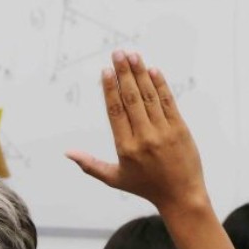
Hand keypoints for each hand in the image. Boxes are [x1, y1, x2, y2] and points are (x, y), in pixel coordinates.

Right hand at [66, 51, 206, 213]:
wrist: (181, 195)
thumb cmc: (145, 187)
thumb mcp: (114, 179)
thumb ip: (90, 165)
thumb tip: (67, 153)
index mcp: (126, 148)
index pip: (116, 112)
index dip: (110, 89)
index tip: (106, 71)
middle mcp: (144, 137)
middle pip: (131, 99)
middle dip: (124, 73)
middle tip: (118, 53)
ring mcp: (163, 131)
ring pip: (149, 97)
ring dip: (141, 73)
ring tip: (133, 55)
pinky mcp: (180, 128)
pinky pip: (168, 102)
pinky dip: (160, 85)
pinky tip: (153, 70)